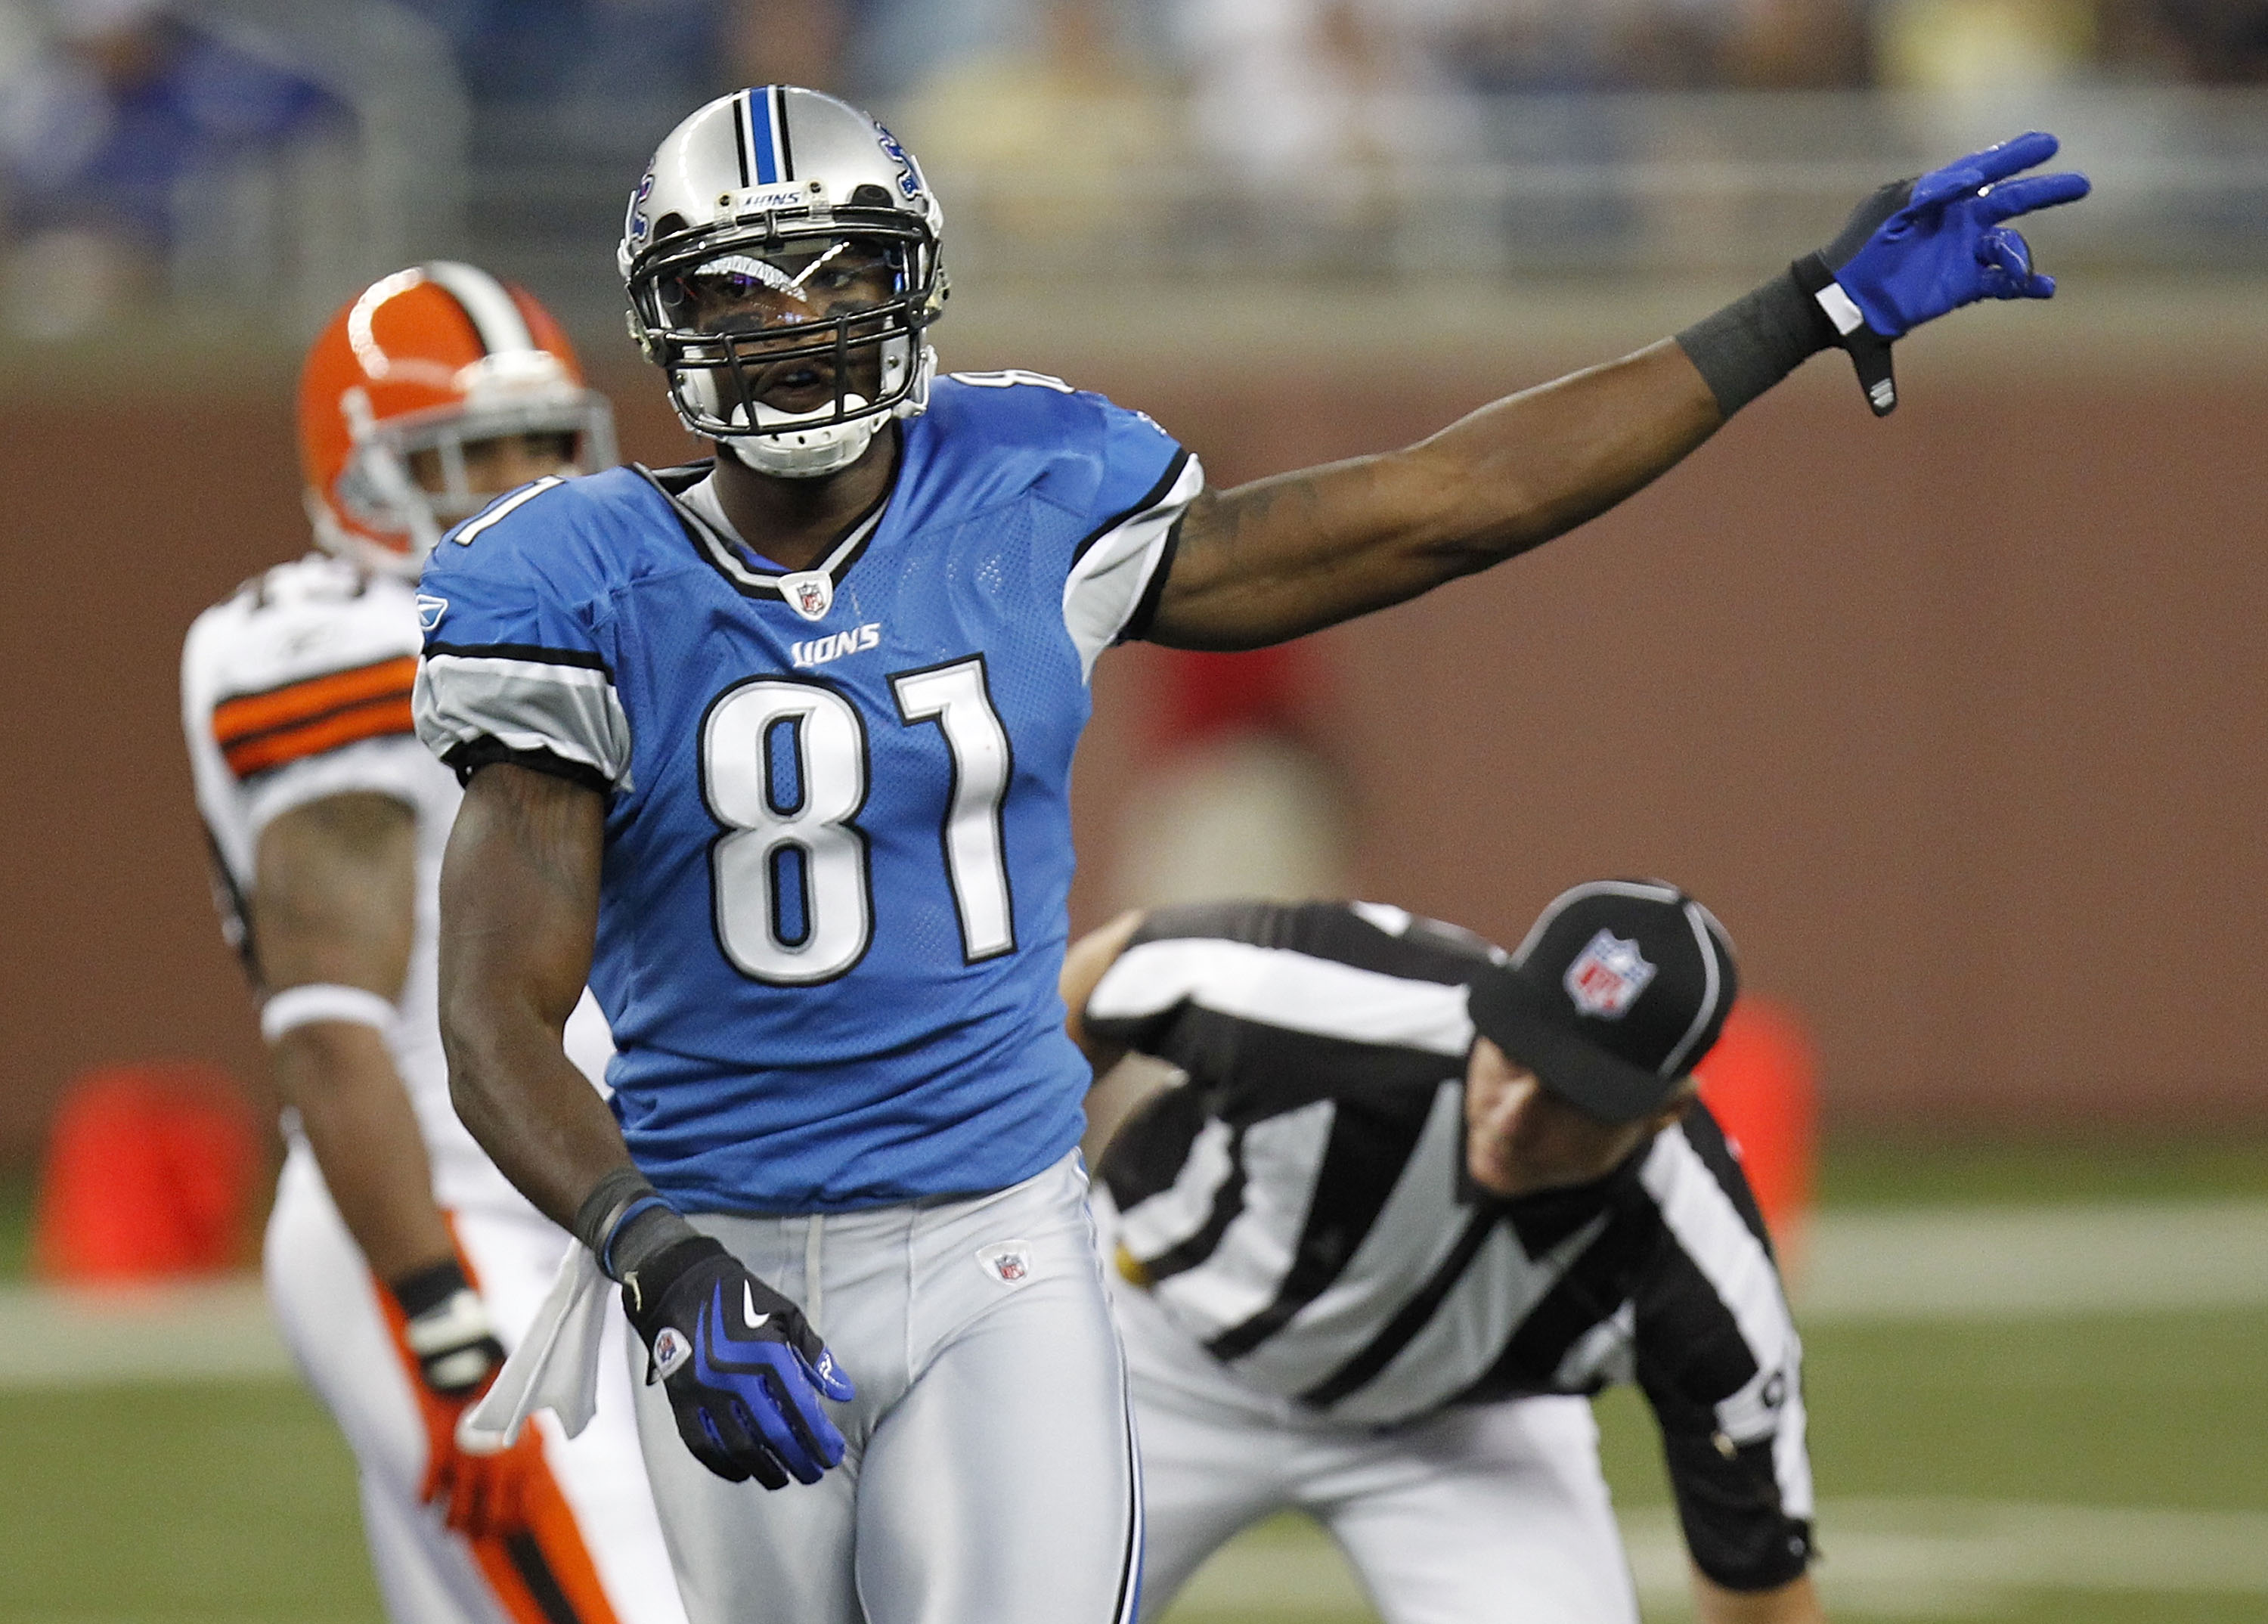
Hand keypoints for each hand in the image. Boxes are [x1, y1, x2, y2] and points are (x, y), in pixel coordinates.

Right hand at [383, 1257, 547, 1537]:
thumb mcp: (531, 1410)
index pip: (523, 1509)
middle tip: (474, 1530)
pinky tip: (424, 1501)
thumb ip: (535, 1439)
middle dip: (482, 1529)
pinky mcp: (438, 1453)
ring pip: (456, 1513)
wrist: (471, 1360)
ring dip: (452, 1523)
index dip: (515, 1523)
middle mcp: (497, 1469)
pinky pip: (427, 1488)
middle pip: (489, 1519)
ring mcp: (466, 1464)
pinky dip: (425, 1497)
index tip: (507, 1527)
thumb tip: (540, 1455)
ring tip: (448, 1525)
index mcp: (524, 1461)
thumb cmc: (506, 1381)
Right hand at [620, 1235, 854, 1487]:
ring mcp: (703, 1391)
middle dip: (798, 1458)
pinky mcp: (680, 1400)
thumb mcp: (787, 1315)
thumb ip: (815, 1356)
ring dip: (764, 1469)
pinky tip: (742, 1473)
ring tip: (782, 1478)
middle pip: (771, 1433)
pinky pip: (701, 1444)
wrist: (681, 1285)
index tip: (834, 1454)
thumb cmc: (743, 1300)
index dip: (819, 1436)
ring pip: (737, 1446)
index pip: (800, 1407)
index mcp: (765, 1352)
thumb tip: (843, 1394)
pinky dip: (722, 1465)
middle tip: (814, 1473)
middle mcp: (733, 1375)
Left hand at [1826, 131, 2090, 338]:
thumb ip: (1932, 191)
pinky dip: (2025, 285)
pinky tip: (2044, 288)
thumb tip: (1974, 178)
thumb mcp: (1893, 210)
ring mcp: (1964, 253)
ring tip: (2015, 268)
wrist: (1845, 296)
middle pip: (2013, 201)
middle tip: (2079, 185)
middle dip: (2045, 192)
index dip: (2017, 155)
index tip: (2048, 143)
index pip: (1987, 170)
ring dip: (2018, 255)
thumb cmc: (1864, 246)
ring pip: (2008, 247)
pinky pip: (2003, 283)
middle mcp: (1960, 222)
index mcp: (1943, 197)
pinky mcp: (1963, 285)